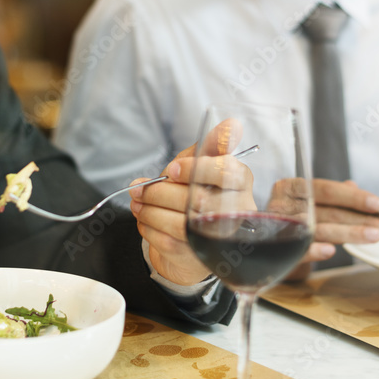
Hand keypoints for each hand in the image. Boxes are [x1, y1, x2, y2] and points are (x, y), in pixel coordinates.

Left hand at [129, 119, 253, 285]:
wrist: (197, 233)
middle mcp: (238, 210)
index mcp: (241, 181)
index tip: (172, 169)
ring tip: (137, 202)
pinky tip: (144, 218)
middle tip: (138, 188)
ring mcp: (220, 236)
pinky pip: (169, 240)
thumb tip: (232, 124)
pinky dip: (149, 227)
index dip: (196, 169)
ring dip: (150, 211)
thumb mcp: (204, 162)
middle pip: (198, 199)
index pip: (227, 172)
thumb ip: (211, 144)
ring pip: (181, 223)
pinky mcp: (200, 254)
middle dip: (160, 192)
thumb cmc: (200, 189)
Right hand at [282, 178, 378, 281]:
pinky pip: (298, 250)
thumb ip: (332, 195)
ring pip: (318, 229)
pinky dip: (314, 251)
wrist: (268, 246)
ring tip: (374, 237)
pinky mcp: (278, 252)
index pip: (325, 189)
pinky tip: (331, 251)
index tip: (377, 204)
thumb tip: (353, 186)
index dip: (352, 197)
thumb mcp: (312, 203)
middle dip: (359, 219)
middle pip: (327, 211)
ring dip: (348, 233)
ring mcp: (278, 228)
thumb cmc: (295, 220)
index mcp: (292, 188)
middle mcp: (283, 205)